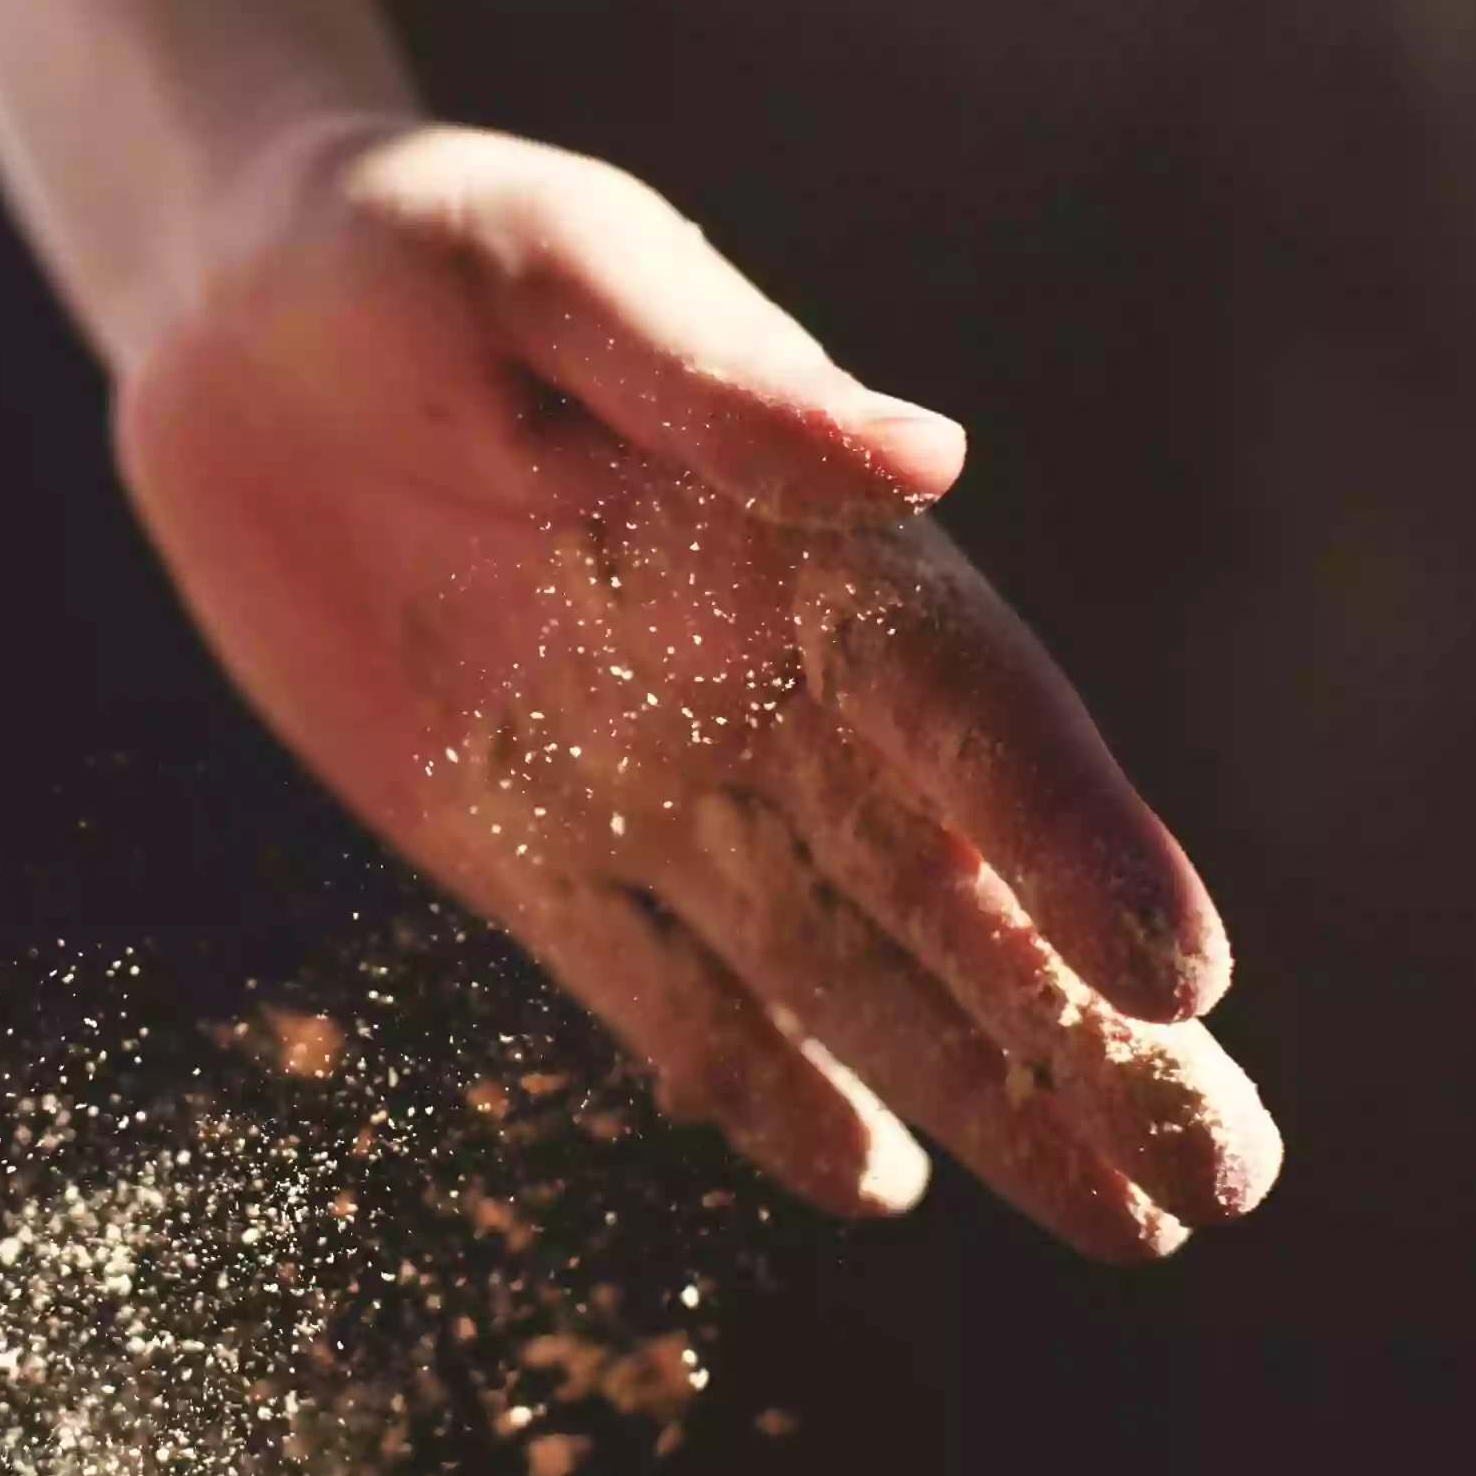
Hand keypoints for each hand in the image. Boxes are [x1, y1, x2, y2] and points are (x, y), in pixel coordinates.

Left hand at [117, 122, 1280, 1259]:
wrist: (248, 328)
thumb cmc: (418, 251)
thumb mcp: (558, 271)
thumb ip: (719, 375)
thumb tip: (922, 468)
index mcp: (805, 545)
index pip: (975, 713)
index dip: (1080, 841)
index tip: (1183, 981)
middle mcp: (757, 687)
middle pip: (952, 884)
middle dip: (1090, 1031)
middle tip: (1226, 1176)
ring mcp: (642, 779)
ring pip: (836, 968)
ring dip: (974, 1092)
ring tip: (1122, 1225)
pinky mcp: (517, 844)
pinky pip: (652, 987)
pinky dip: (756, 1084)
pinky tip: (864, 1180)